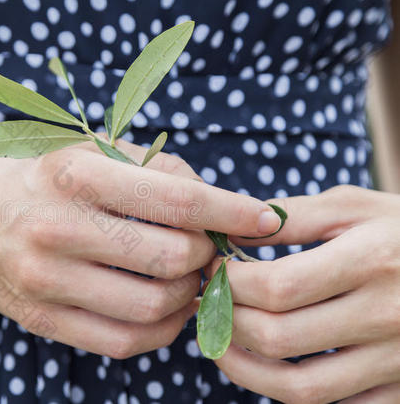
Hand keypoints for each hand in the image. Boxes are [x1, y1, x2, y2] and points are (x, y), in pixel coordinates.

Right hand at [0, 138, 280, 358]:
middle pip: (172, 260)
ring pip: (154, 306)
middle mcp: (58, 229)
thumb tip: (222, 207)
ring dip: (189, 295)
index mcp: (76, 177)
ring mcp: (46, 281)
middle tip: (211, 249)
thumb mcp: (90, 152)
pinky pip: (124, 341)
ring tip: (189, 277)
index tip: (266, 220)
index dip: (233, 213)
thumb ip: (157, 171)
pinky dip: (162, 329)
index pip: (177, 201)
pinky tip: (166, 307)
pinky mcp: (42, 320)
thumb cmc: (41, 178)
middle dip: (207, 256)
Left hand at [206, 185, 399, 402]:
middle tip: (210, 304)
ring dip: (243, 369)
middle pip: (277, 338)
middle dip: (226, 321)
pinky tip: (268, 366)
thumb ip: (291, 216)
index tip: (214, 270)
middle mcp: (385, 316)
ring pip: (300, 388)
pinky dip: (288, 393)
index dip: (230, 283)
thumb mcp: (354, 207)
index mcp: (371, 262)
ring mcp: (396, 361)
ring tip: (219, 343)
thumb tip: (229, 230)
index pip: (276, 288)